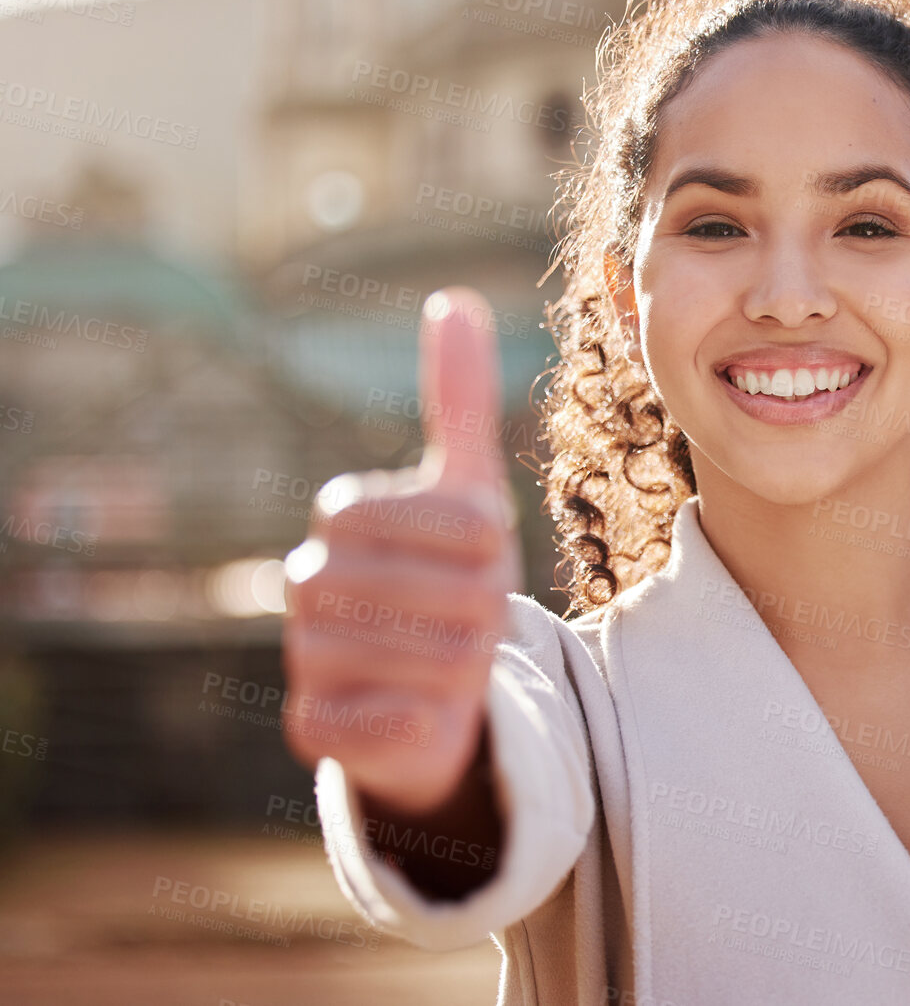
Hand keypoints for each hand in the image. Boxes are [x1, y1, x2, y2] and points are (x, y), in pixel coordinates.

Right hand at [280, 287, 522, 815]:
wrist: (432, 690)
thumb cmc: (452, 578)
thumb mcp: (466, 490)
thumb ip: (458, 400)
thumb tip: (452, 298)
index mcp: (343, 515)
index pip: (450, 521)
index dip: (488, 544)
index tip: (486, 555)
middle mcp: (306, 581)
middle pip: (449, 595)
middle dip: (485, 611)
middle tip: (473, 619)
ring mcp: (304, 656)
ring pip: (431, 660)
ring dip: (467, 666)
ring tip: (453, 660)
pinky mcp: (314, 728)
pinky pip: (392, 724)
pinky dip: (427, 720)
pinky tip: (426, 712)